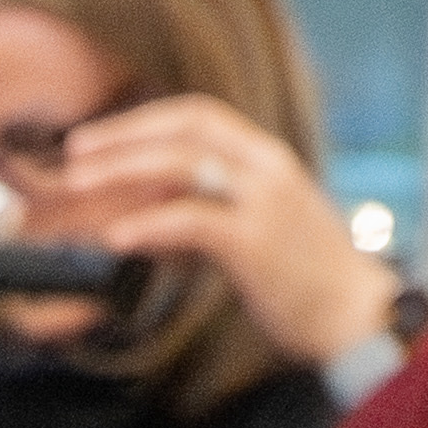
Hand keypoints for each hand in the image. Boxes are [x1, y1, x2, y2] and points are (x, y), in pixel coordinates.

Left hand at [44, 100, 398, 369]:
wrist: (354, 313)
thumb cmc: (303, 275)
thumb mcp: (257, 223)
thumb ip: (209, 205)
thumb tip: (146, 205)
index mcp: (266, 157)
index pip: (199, 114)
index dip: (143, 119)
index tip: (97, 136)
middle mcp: (266, 167)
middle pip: (185, 128)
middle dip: (123, 135)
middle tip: (73, 151)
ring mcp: (262, 201)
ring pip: (183, 163)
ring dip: (122, 169)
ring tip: (78, 184)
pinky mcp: (255, 242)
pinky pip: (192, 220)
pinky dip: (148, 223)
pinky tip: (115, 237)